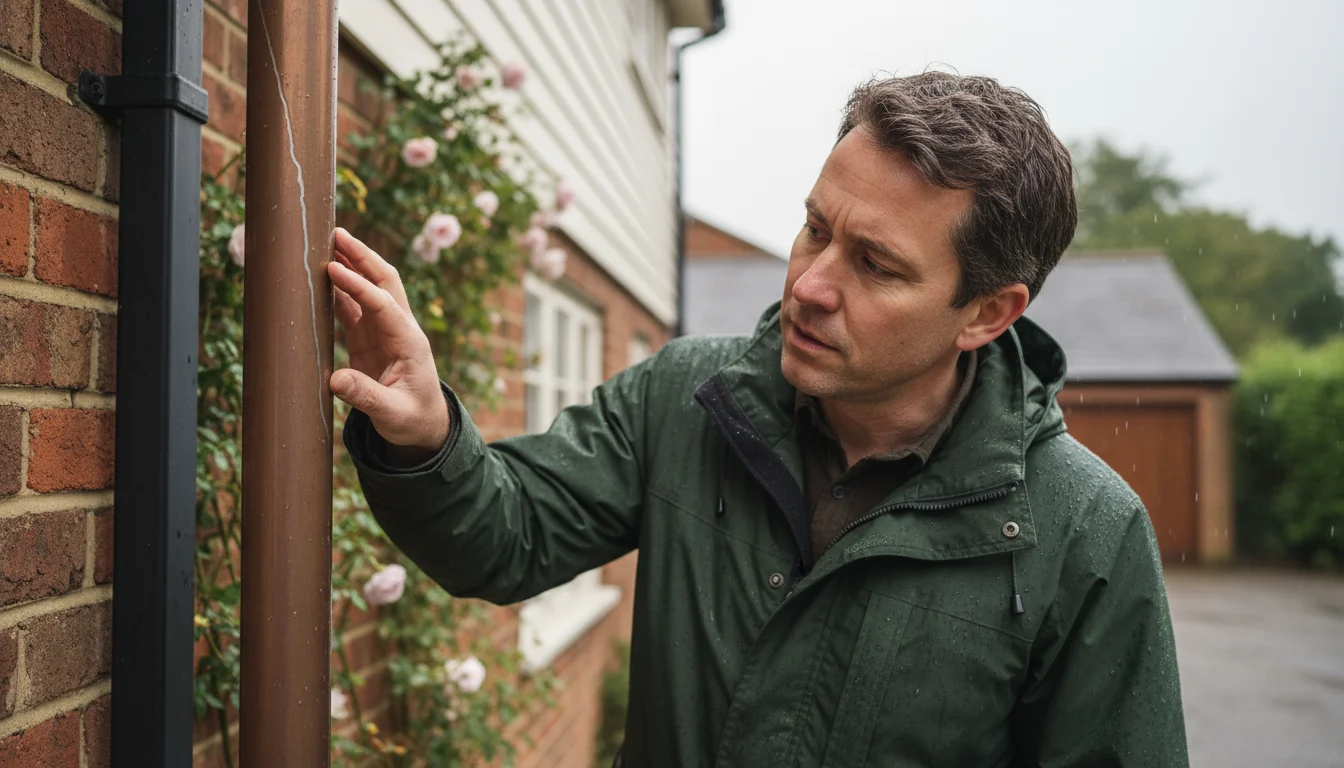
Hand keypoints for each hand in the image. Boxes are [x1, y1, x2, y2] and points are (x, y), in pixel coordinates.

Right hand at [328, 228, 450, 452]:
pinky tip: (320, 277)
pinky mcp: (370, 338)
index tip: (333, 270)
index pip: (383, 304)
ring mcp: (384, 331)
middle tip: (336, 233)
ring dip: (350, 266)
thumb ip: (366, 397)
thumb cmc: (412, 420)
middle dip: (361, 256)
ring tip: (324, 244)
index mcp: (409, 342)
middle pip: (383, 282)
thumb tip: (336, 381)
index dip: (358, 286)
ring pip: (368, 289)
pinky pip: (353, 307)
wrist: (423, 427)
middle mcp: (399, 329)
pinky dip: (338, 290)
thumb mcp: (392, 414)